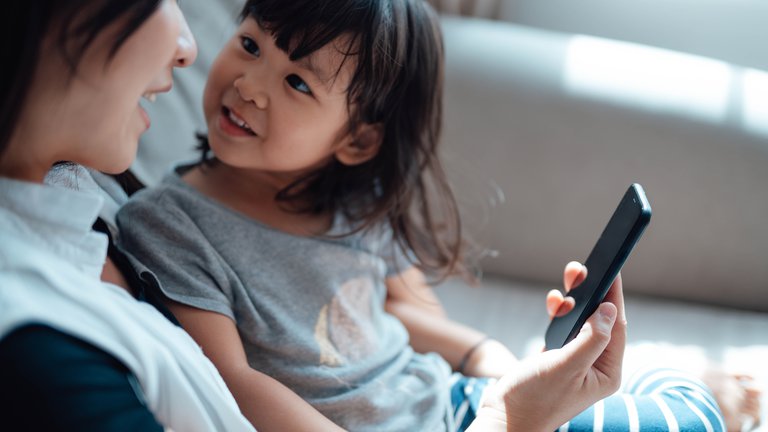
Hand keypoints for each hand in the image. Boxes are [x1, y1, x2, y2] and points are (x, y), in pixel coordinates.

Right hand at [468, 263, 626, 431]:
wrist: (505, 417)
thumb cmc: (535, 398)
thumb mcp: (566, 367)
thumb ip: (592, 338)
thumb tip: (610, 310)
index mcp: (607, 371)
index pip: (616, 326)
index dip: (614, 296)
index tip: (612, 269)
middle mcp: (595, 365)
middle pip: (600, 319)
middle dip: (593, 292)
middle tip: (581, 269)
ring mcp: (576, 360)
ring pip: (582, 320)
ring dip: (575, 299)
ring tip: (569, 278)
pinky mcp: (557, 356)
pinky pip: (565, 326)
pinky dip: (561, 311)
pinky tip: (555, 303)